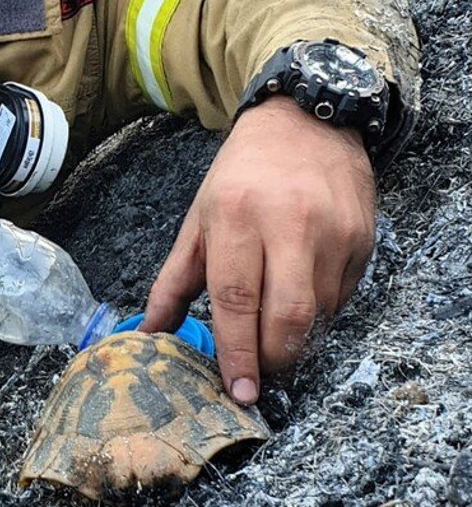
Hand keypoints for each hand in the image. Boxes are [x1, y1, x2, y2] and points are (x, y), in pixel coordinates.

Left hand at [139, 96, 375, 404]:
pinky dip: (319, 310)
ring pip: (319, 314)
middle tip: (258, 370)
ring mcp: (333, 232)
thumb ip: (174, 281)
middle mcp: (290, 224)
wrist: (303, 123)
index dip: (238, 351)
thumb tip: (150, 332)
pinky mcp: (363, 239)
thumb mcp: (198, 220)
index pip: (237, 298)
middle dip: (272, 358)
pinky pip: (342, 297)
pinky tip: (299, 288)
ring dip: (294, 334)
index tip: (238, 390)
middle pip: (287, 317)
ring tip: (273, 320)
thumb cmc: (240, 176)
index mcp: (237, 216)